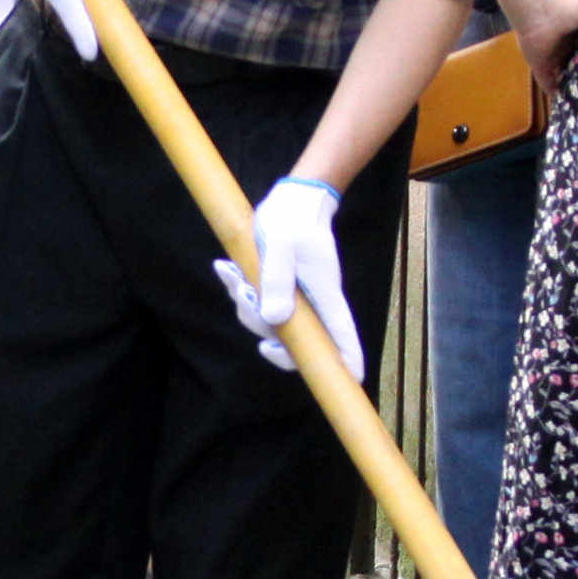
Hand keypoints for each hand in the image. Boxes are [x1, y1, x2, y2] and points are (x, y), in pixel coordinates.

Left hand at [220, 175, 361, 380]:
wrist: (292, 199)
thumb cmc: (292, 220)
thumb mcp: (280, 246)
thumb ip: (276, 281)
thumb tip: (273, 321)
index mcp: (324, 295)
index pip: (341, 333)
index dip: (347, 360)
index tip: (352, 379)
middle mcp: (312, 304)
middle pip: (295, 341)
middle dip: (262, 331)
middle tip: (245, 297)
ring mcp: (296, 299)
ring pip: (268, 324)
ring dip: (243, 303)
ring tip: (232, 274)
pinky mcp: (279, 290)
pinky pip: (256, 304)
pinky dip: (237, 289)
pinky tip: (225, 269)